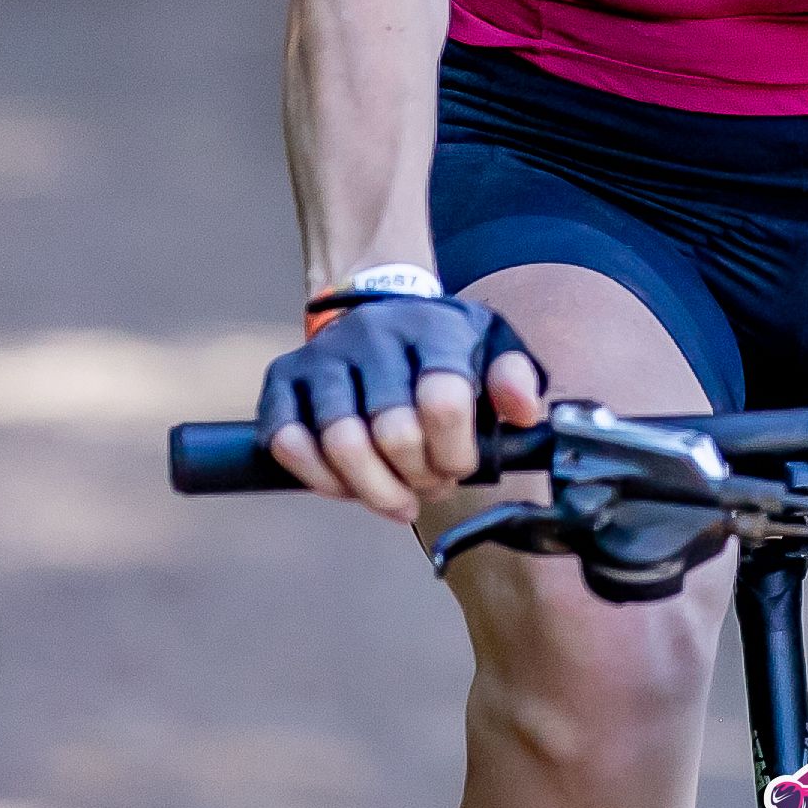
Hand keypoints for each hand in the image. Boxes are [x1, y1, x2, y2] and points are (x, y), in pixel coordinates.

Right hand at [258, 291, 548, 516]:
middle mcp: (374, 334)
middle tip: (430, 483)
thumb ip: (517, 379)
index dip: (455, 454)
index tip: (460, 466)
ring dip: (374, 489)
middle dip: (418, 478)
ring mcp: (323, 354)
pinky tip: (348, 486)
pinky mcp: (283, 376)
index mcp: (433, 327)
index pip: (444, 401)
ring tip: (397, 496)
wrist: (378, 310)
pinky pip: (286, 441)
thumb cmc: (443, 347)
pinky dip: (319, 479)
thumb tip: (523, 412)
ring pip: (340, 442)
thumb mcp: (493, 348)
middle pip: (393, 433)